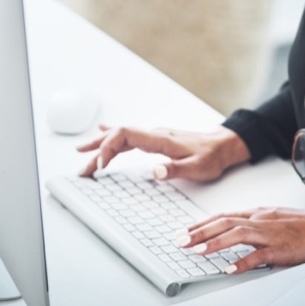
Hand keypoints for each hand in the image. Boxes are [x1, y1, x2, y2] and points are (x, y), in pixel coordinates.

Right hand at [76, 124, 249, 180]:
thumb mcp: (197, 168)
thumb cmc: (211, 157)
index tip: (102, 166)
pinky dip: (112, 139)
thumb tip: (154, 171)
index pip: (126, 135)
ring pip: (121, 136)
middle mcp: (154, 134)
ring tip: (82, 152)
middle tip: (81, 167)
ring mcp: (154, 135)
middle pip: (118, 135)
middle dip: (97, 149)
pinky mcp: (156, 140)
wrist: (223, 145)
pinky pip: (128, 137)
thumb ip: (175, 169)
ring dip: (101, 144)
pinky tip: (102, 134)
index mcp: (160, 139)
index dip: (109, 147)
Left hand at [178, 207, 304, 272]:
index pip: (223, 216)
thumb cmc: (301, 224)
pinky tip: (229, 269)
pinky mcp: (279, 249)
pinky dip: (242, 262)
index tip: (185, 231)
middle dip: (200, 232)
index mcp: (257, 213)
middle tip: (181, 241)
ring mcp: (269, 234)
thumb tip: (232, 229)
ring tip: (198, 251)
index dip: (202, 223)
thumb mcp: (272, 217)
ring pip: (237, 234)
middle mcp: (259, 220)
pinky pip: (258, 256)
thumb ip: (252, 222)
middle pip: (224, 222)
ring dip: (215, 242)